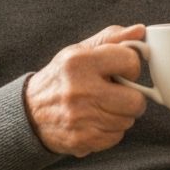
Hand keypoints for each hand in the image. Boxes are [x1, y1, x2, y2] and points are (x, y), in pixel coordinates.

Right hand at [24, 24, 147, 156]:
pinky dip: (110, 131)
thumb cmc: (61, 78)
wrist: (30, 113)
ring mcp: (81, 117)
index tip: (122, 71)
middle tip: (118, 93)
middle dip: (132, 97)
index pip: (129, 62)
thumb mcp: (80, 51)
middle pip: (135, 100)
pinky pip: (116, 137)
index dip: (131, 67)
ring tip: (102, 106)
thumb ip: (112, 38)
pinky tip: (95, 121)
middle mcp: (80, 90)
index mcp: (79, 62)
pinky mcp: (82, 139)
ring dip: (121, 115)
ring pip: (128, 120)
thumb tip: (139, 30)